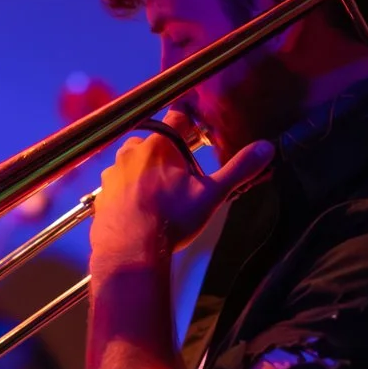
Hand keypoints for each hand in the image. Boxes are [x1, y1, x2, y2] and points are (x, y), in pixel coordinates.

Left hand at [89, 110, 273, 265]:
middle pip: (154, 142)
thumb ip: (238, 169)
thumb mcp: (211, 194)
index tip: (195, 125)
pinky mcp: (102, 195)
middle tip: (181, 175)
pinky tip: (141, 210)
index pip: (178, 118)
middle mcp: (132, 153)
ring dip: (146, 172)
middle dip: (168, 153)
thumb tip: (265, 149)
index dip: (189, 121)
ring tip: (161, 196)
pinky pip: (118, 186)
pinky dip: (129, 192)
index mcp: (160, 145)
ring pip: (133, 163)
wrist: (129, 250)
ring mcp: (113, 173)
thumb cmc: (170, 219)